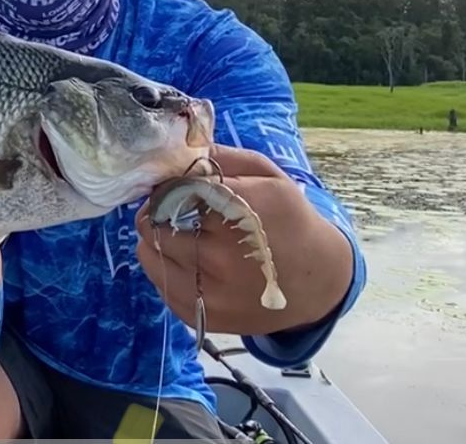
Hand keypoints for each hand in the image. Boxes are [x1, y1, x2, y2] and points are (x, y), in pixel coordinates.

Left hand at [134, 144, 353, 335]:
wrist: (316, 281)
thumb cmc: (288, 219)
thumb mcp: (268, 176)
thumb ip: (224, 158)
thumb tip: (179, 150)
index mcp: (242, 209)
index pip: (176, 189)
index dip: (169, 184)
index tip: (175, 184)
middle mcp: (223, 253)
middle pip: (156, 220)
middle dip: (158, 208)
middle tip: (171, 207)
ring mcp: (210, 290)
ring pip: (149, 251)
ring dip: (156, 236)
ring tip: (176, 231)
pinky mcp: (200, 314)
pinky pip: (158, 282)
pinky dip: (162, 264)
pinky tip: (185, 257)